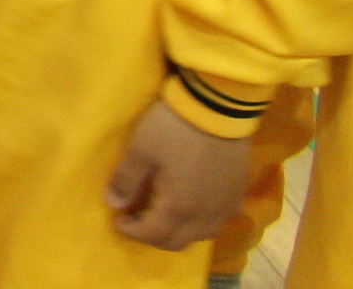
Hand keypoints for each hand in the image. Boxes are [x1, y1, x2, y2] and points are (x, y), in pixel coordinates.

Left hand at [104, 101, 248, 250]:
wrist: (218, 109)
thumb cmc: (173, 129)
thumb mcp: (140, 150)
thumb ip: (126, 180)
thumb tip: (114, 203)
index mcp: (179, 208)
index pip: (153, 235)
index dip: (132, 232)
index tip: (118, 221)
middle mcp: (206, 216)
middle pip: (178, 242)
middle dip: (154, 236)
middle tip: (136, 220)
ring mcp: (225, 207)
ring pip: (201, 235)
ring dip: (178, 232)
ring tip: (161, 215)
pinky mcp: (238, 195)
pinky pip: (218, 222)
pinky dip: (199, 223)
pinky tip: (190, 206)